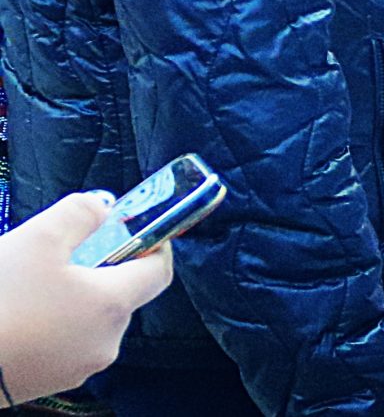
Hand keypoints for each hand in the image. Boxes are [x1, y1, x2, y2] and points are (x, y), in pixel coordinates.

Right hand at [0, 193, 174, 402]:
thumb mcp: (38, 238)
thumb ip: (81, 213)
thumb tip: (104, 208)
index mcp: (113, 306)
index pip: (158, 272)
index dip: (153, 244)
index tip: (137, 228)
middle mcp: (105, 342)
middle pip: (118, 294)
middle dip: (95, 268)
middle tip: (57, 253)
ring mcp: (74, 368)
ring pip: (86, 319)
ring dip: (68, 296)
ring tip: (25, 285)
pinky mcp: (46, 384)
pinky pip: (61, 342)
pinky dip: (49, 322)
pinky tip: (15, 312)